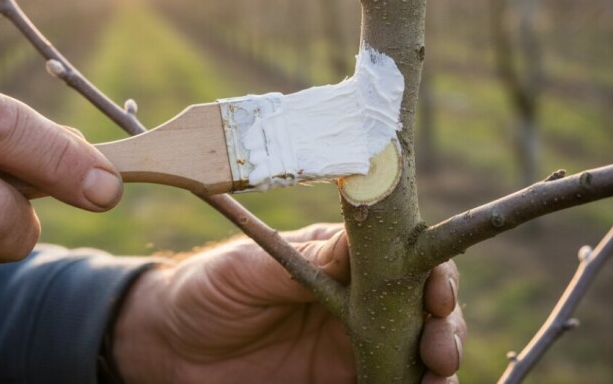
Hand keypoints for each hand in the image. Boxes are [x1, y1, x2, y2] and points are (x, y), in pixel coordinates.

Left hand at [114, 224, 464, 382]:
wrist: (167, 346)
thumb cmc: (208, 288)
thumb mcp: (252, 266)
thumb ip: (310, 260)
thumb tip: (367, 243)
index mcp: (342, 261)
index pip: (405, 260)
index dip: (433, 275)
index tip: (438, 294)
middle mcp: (357, 302)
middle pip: (423, 312)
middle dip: (444, 328)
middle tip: (438, 350)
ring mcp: (350, 347)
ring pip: (413, 355)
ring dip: (435, 368)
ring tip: (434, 380)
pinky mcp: (337, 383)